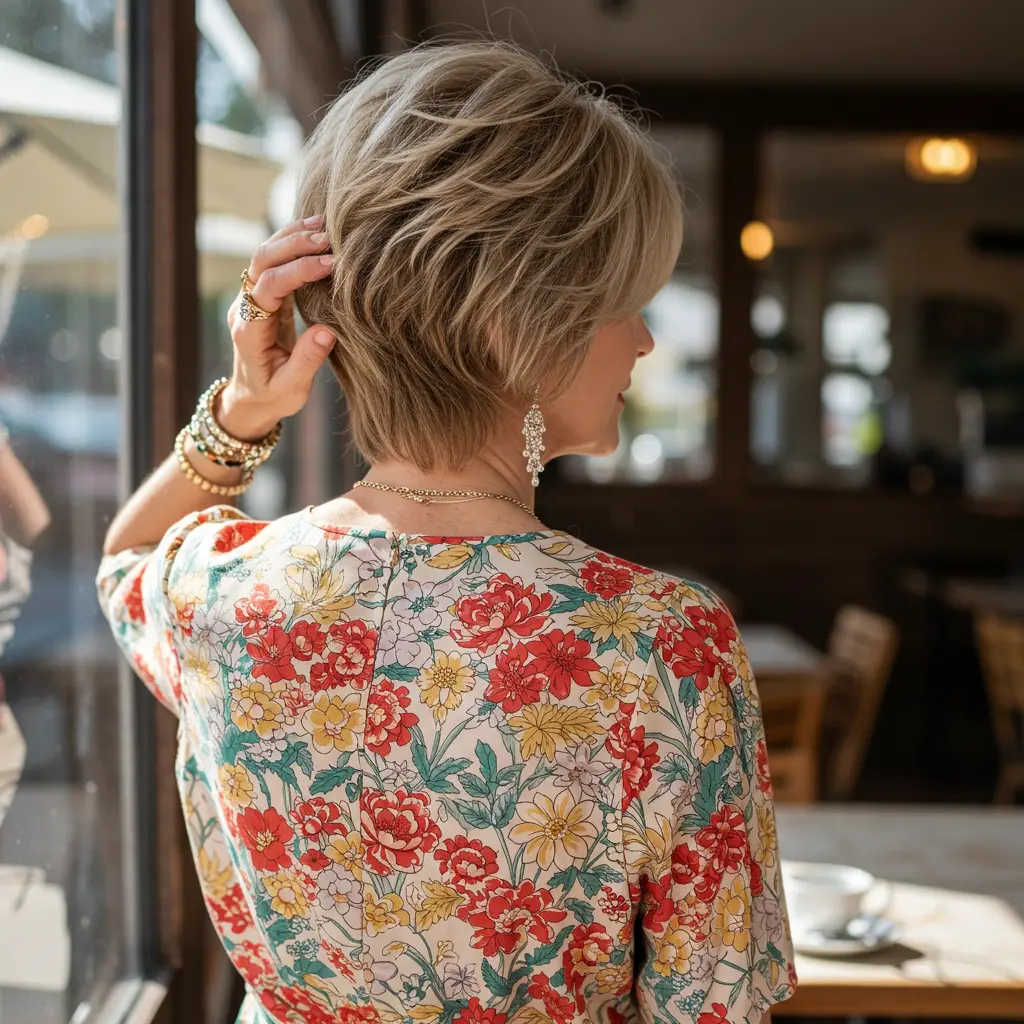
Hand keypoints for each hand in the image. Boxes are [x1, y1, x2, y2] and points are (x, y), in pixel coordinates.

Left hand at [219, 215, 335, 440]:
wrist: (250, 399)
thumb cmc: (272, 397)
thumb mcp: (291, 389)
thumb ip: (307, 361)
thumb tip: (328, 330)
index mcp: (250, 330)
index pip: (269, 287)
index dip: (299, 271)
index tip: (330, 265)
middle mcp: (245, 308)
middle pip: (261, 261)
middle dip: (294, 245)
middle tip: (329, 238)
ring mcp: (250, 299)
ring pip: (264, 255)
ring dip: (292, 237)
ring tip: (324, 226)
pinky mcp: (262, 296)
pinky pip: (273, 262)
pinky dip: (292, 244)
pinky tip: (313, 233)